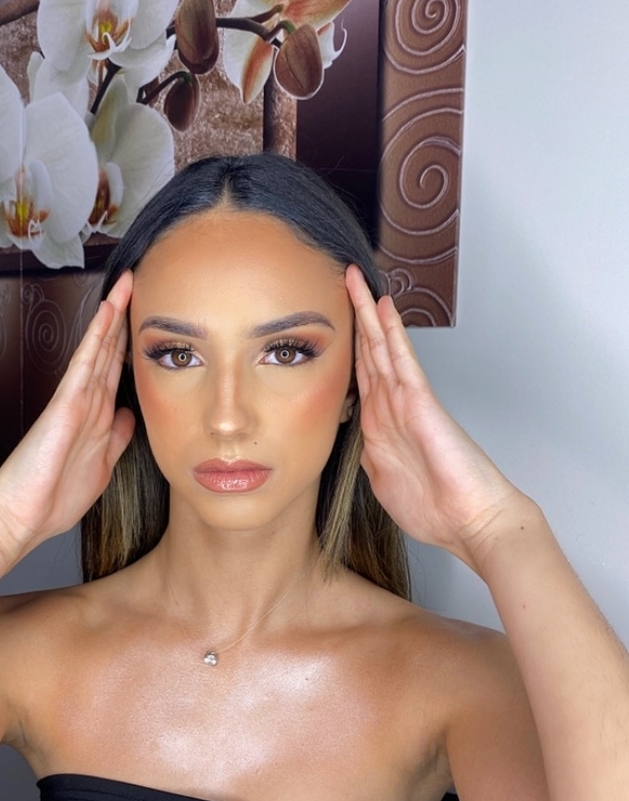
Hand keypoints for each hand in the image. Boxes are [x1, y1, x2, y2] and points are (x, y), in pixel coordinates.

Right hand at [0, 271, 135, 563]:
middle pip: (111, 352)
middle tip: (139, 284)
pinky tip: (108, 312)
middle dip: (125, 319)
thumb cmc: (53, 497)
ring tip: (128, 284)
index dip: (132, 345)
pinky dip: (97, 336)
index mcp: (98, 418)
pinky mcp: (66, 404)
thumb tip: (130, 416)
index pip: (118, 372)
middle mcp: (88, 403)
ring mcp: (76, 400)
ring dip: (114, 316)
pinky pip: (86, 362)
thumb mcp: (102, 466)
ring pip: (100, 348)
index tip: (148, 322)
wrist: (20, 517)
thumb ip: (117, 439)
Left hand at [345, 265, 525, 567]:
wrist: (471, 521)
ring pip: (380, 347)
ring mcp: (405, 401)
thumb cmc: (436, 508)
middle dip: (354, 317)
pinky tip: (384, 306)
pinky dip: (392, 332)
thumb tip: (357, 444)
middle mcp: (391, 407)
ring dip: (368, 313)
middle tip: (342, 280)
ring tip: (355, 279)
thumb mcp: (385, 482)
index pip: (359, 377)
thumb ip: (369, 458)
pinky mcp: (420, 402)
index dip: (345, 350)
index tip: (329, 326)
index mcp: (380, 426)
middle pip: (367, 352)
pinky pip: (402, 359)